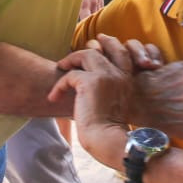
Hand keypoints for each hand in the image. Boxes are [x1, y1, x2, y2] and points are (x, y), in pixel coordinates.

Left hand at [50, 44, 135, 168]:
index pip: (122, 53)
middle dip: (90, 45)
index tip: (100, 43)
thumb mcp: (115, 104)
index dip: (111, 45)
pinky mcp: (90, 82)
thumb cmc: (108, 130)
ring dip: (71, 60)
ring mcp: (106, 75)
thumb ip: (108, 89)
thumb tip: (88, 80)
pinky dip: (59, 85)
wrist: (108, 139)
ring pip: (86, 54)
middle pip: (105, 47)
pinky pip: (70, 75)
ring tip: (61, 68)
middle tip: (74, 52)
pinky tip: (54, 97)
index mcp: (128, 80)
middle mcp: (119, 74)